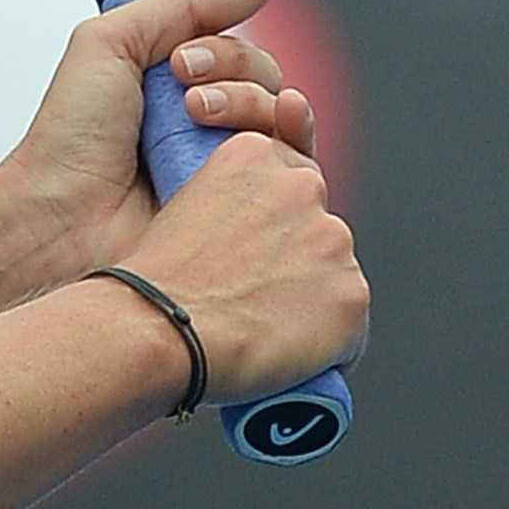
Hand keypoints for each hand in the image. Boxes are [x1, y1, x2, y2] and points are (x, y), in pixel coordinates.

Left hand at [0, 0, 318, 283]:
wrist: (64, 218)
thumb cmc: (70, 140)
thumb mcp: (111, 42)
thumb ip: (181, 4)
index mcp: (164, 69)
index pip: (224, 25)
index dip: (235, 2)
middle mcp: (198, 109)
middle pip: (258, 63)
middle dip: (229, 57)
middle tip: (181, 71)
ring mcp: (220, 154)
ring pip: (278, 106)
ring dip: (247, 96)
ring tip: (196, 112)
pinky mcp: (242, 197)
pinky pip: (292, 159)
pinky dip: (288, 133)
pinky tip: (269, 127)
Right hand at [121, 131, 366, 405]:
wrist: (159, 328)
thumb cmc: (157, 282)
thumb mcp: (185, 207)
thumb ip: (232, 206)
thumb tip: (254, 242)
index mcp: (255, 153)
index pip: (288, 185)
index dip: (271, 227)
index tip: (250, 256)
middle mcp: (303, 185)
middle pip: (317, 226)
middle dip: (297, 259)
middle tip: (254, 295)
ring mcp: (333, 240)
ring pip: (336, 274)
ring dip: (313, 298)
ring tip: (263, 328)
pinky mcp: (351, 294)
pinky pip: (351, 326)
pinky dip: (328, 343)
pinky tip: (290, 355)